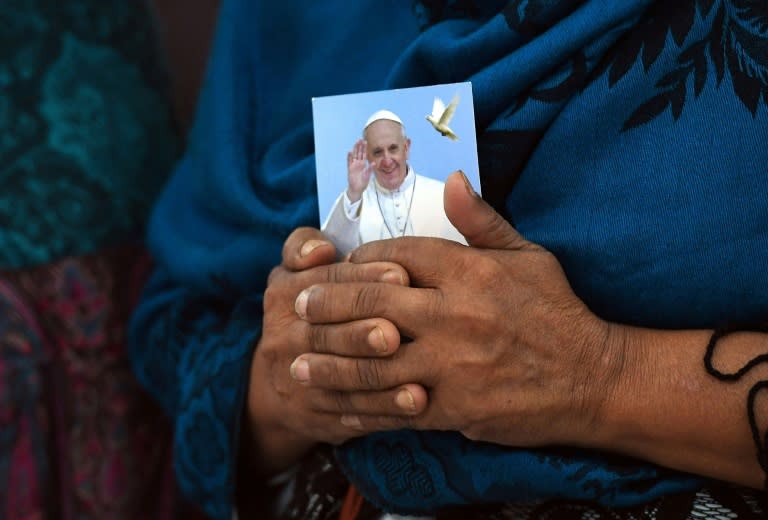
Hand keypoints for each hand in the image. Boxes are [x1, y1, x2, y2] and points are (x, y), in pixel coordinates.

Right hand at [245, 227, 426, 474]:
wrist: (279, 384)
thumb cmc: (308, 312)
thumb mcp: (296, 273)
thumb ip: (305, 248)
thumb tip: (320, 249)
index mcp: (284, 294)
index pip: (322, 283)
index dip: (361, 278)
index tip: (400, 275)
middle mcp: (284, 338)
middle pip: (324, 335)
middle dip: (362, 333)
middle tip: (397, 331)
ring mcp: (299, 381)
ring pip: (341, 379)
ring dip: (381, 379)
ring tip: (418, 375)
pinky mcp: (317, 416)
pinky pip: (353, 414)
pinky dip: (386, 409)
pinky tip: (417, 402)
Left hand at [291, 173, 620, 448]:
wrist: (592, 379)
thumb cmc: (557, 312)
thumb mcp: (529, 255)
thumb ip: (482, 220)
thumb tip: (453, 177)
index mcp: (470, 270)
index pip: (395, 255)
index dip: (359, 260)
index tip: (341, 267)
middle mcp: (454, 313)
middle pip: (370, 302)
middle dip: (327, 303)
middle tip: (299, 306)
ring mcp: (451, 363)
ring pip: (371, 358)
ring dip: (328, 359)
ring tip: (298, 358)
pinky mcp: (454, 407)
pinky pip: (394, 405)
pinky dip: (361, 405)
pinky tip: (336, 404)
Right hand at [346, 139, 372, 201]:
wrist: (357, 189)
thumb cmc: (363, 183)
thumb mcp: (368, 176)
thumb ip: (370, 169)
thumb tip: (374, 163)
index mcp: (363, 164)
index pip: (364, 154)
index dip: (364, 148)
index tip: (365, 141)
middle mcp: (358, 164)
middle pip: (359, 153)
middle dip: (359, 146)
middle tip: (360, 139)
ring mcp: (354, 165)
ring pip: (354, 155)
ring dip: (355, 149)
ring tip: (356, 143)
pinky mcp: (350, 169)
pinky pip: (349, 162)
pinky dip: (349, 157)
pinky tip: (350, 152)